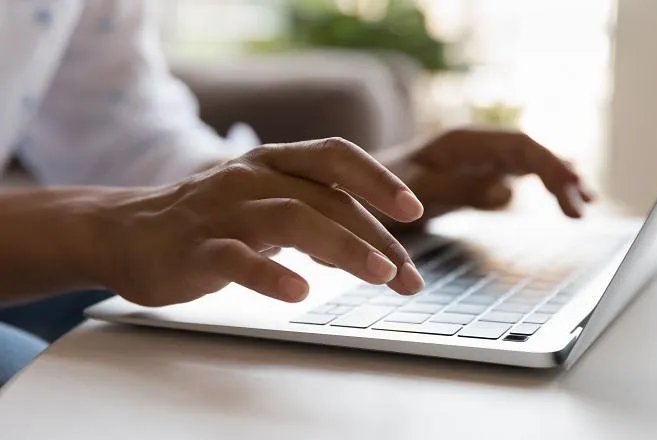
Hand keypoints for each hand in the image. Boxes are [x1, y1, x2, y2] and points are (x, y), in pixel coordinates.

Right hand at [85, 138, 425, 306]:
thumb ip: (315, 215)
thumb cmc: (210, 220)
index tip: (414, 210)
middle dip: (376, 237)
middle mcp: (252, 177)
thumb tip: (371, 247)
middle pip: (326, 199)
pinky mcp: (195, 248)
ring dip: (342, 247)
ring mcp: (223, 211)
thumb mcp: (266, 204)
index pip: (336, 157)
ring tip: (379, 275)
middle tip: (408, 276)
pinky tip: (299, 293)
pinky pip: (236, 259)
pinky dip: (270, 275)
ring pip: (291, 219)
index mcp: (273, 161)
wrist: (123, 231)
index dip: (377, 179)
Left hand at [378, 128, 592, 227]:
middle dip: (560, 176)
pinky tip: (557, 200)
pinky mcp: (472, 176)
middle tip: (582, 208)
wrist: (350, 191)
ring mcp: (474, 160)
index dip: (551, 169)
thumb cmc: (375, 190)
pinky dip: (538, 188)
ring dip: (555, 181)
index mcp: (461, 143)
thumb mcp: (414, 191)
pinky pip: (514, 176)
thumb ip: (458, 190)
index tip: (571, 197)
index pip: (521, 146)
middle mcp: (472, 147)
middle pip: (530, 153)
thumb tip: (508, 192)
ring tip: (581, 205)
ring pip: (526, 164)